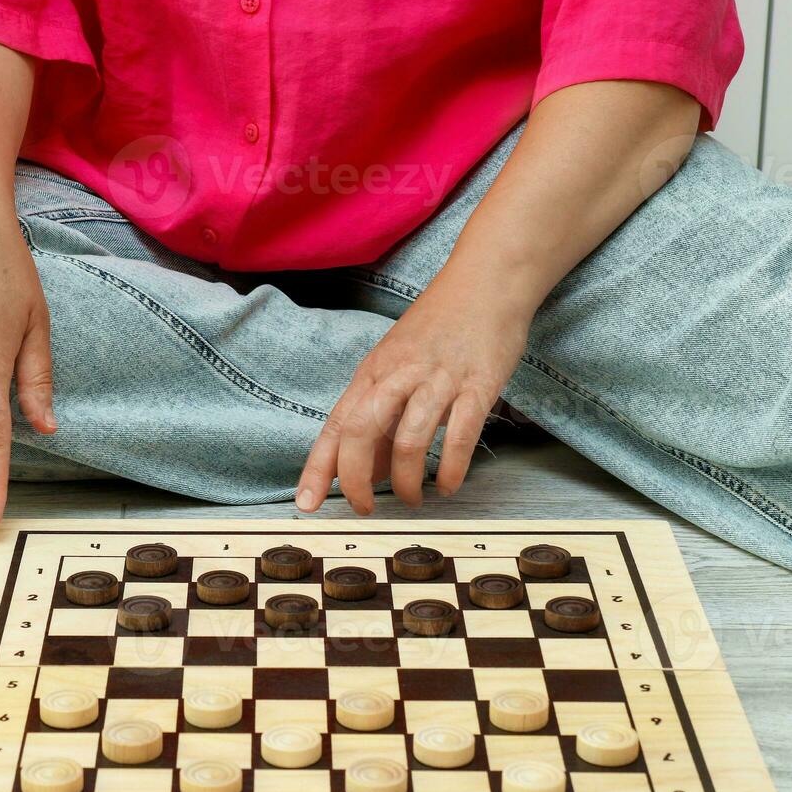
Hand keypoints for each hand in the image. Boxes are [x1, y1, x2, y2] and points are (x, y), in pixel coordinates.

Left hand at [294, 289, 531, 513]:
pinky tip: (448, 484)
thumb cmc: (438, 328)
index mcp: (373, 373)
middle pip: (362, 432)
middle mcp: (398, 375)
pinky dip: (451, 468)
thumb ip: (381, 418)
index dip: (319, 468)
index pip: (337, 426)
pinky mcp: (477, 383)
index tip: (306, 503)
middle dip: (357, 480)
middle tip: (365, 509)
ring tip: (412, 499)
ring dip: (406, 480)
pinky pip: (460, 434)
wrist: (485, 282)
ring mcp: (438, 379)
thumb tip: (368, 471)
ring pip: (409, 439)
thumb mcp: (396, 367)